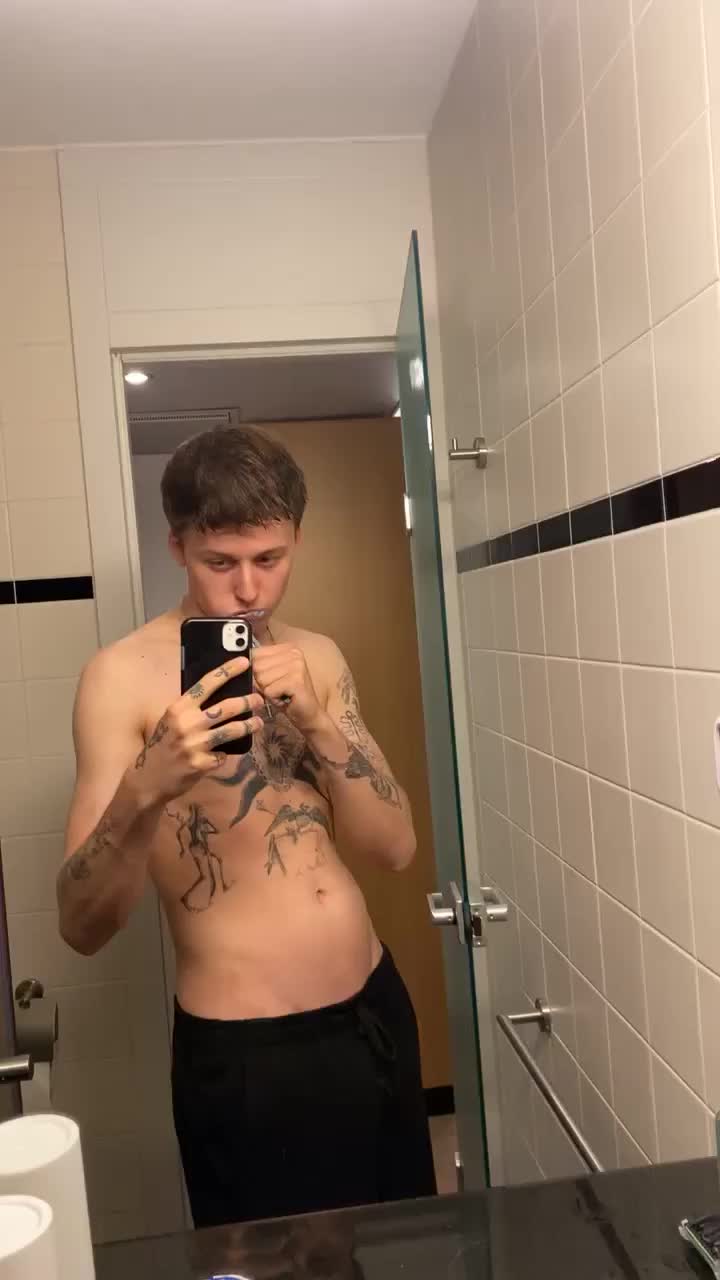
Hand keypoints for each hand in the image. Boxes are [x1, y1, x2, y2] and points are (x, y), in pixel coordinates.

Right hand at [130, 656, 263, 804]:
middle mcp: (187, 723)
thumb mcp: (172, 720)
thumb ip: (191, 709)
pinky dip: (223, 754)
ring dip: (248, 725)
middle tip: (259, 699)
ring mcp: (194, 744)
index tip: (244, 662)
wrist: (149, 778)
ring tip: (258, 723)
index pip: (206, 683)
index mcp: (178, 708)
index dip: (227, 671)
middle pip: (226, 707)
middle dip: (247, 702)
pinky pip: (222, 755)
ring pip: (231, 730)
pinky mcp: (201, 763)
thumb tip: (221, 695)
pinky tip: (222, 754)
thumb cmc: (163, 744)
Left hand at [251, 643, 323, 734]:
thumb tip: (238, 662)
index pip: (255, 653)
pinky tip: (285, 699)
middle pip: (256, 666)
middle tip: (277, 689)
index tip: (270, 679)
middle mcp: (294, 653)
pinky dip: (273, 699)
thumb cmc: (287, 695)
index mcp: (287, 648)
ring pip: (261, 679)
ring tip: (281, 693)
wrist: (308, 714)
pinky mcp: (296, 681)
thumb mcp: (270, 676)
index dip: (256, 671)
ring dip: (268, 692)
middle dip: (261, 683)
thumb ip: (258, 665)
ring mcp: (297, 666)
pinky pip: (269, 690)